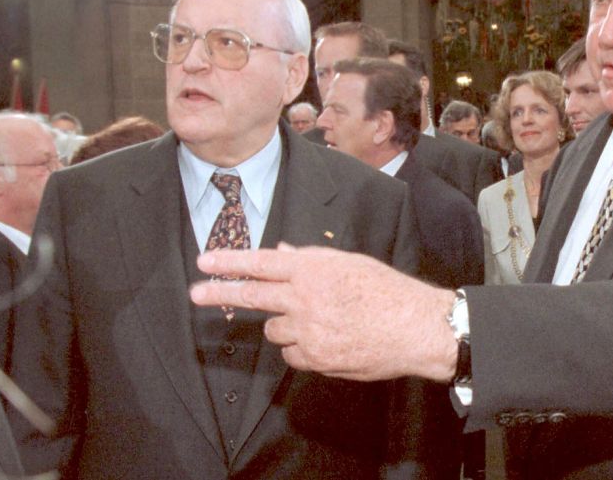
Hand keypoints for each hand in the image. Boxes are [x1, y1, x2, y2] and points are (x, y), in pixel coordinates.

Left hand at [190, 243, 457, 381]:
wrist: (415, 328)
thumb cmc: (388, 291)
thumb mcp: (350, 264)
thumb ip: (311, 260)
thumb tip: (280, 254)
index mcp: (314, 269)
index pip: (261, 263)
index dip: (231, 262)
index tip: (206, 261)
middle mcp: (305, 298)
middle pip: (252, 295)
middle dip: (220, 292)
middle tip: (197, 293)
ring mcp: (309, 330)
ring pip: (274, 330)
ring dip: (286, 326)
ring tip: (320, 323)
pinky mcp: (316, 358)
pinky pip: (293, 354)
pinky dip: (304, 349)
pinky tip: (329, 341)